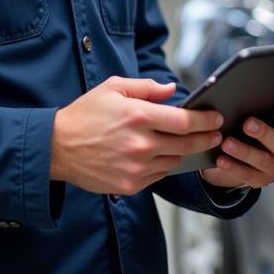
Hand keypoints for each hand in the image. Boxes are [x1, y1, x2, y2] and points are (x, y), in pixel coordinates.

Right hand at [50, 77, 223, 195]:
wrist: (56, 148)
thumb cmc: (85, 115)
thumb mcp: (113, 88)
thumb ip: (146, 87)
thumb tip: (171, 89)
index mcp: (138, 116)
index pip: (184, 121)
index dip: (205, 120)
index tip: (216, 118)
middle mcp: (140, 144)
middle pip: (186, 144)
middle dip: (206, 138)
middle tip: (216, 134)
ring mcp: (135, 167)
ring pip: (174, 160)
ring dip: (184, 152)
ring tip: (189, 144)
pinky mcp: (129, 185)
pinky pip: (159, 175)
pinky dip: (164, 165)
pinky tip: (163, 155)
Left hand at [200, 103, 273, 189]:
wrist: (240, 157)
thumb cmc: (251, 129)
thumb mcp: (260, 118)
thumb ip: (259, 108)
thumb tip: (245, 94)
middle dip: (264, 132)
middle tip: (248, 123)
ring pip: (262, 160)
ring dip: (244, 151)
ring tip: (227, 142)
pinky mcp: (259, 180)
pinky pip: (247, 175)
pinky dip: (233, 167)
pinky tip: (221, 159)